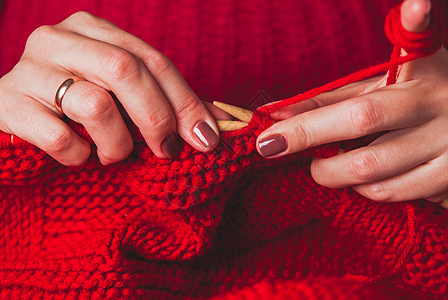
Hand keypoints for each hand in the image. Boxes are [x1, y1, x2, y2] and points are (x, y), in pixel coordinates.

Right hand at [0, 12, 220, 165]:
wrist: (14, 115)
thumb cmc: (78, 105)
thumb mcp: (123, 95)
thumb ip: (166, 102)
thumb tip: (219, 121)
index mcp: (93, 30)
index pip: (153, 60)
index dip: (185, 101)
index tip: (206, 138)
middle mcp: (59, 39)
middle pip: (126, 72)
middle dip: (157, 119)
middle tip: (166, 152)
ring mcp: (29, 69)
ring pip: (96, 105)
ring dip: (117, 144)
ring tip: (113, 155)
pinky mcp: (8, 104)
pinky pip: (60, 138)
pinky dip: (80, 156)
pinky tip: (80, 155)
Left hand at [257, 0, 447, 202]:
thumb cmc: (416, 89)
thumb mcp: (378, 82)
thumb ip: (327, 99)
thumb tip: (275, 112)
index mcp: (419, 81)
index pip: (355, 113)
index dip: (308, 129)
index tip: (268, 141)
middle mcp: (442, 119)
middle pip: (365, 161)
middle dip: (323, 168)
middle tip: (311, 161)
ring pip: (379, 188)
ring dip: (346, 180)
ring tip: (344, 162)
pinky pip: (399, 199)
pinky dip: (373, 190)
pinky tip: (374, 173)